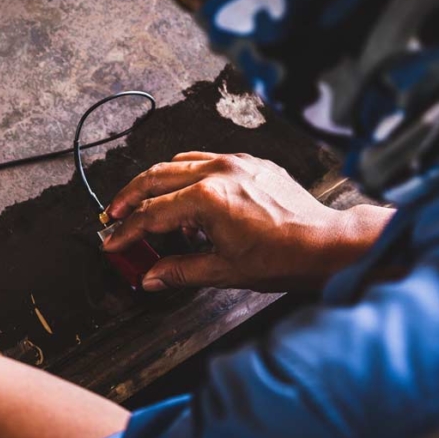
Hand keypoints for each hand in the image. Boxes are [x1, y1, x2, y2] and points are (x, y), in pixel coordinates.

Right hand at [103, 152, 392, 292]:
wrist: (326, 244)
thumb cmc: (284, 257)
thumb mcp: (224, 271)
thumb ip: (179, 270)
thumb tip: (150, 277)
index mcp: (208, 199)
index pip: (152, 214)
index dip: (126, 231)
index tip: (112, 242)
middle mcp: (218, 172)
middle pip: (155, 178)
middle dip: (129, 198)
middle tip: (113, 215)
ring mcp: (234, 163)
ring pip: (178, 162)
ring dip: (154, 182)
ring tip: (141, 203)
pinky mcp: (249, 163)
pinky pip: (205, 160)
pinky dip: (185, 175)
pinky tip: (183, 195)